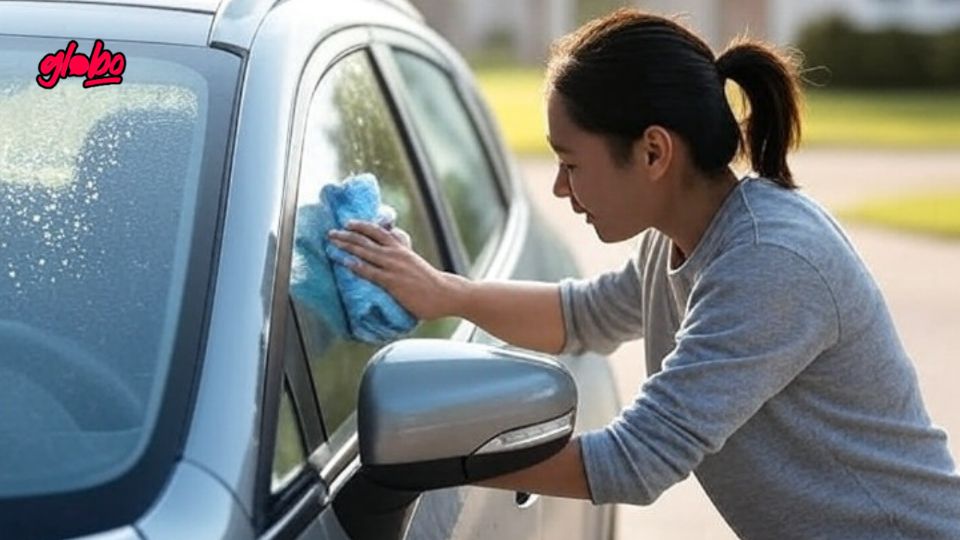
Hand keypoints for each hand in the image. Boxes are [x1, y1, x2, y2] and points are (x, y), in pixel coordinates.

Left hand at [327, 221, 465, 319]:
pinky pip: (371, 272)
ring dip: (347, 246)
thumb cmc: (430, 282)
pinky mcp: (393, 281)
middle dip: (347, 235)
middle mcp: (396, 254)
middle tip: (331, 232)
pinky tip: (345, 262)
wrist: (445, 292)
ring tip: (332, 242)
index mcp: (401, 248)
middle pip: (367, 239)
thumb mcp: (414, 262)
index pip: (378, 231)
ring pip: (366, 252)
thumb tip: (392, 253)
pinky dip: (357, 266)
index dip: (362, 226)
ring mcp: (394, 267)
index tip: (348, 223)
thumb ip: (402, 255)